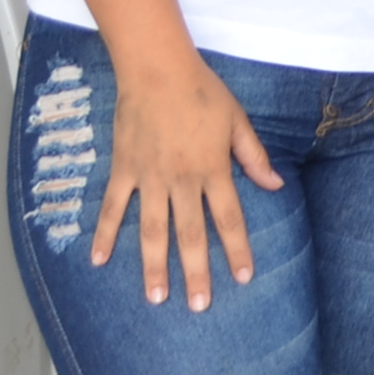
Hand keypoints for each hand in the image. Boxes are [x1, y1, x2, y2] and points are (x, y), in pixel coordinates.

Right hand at [96, 53, 281, 309]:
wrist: (157, 68)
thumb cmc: (202, 92)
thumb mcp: (237, 121)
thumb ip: (253, 156)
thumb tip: (274, 184)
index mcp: (212, 168)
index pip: (229, 217)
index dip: (238, 249)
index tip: (244, 277)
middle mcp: (181, 179)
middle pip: (191, 234)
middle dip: (197, 272)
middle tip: (199, 306)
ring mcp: (149, 177)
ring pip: (152, 229)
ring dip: (154, 265)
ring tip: (156, 298)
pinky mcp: (124, 169)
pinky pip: (112, 207)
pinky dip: (104, 234)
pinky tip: (98, 260)